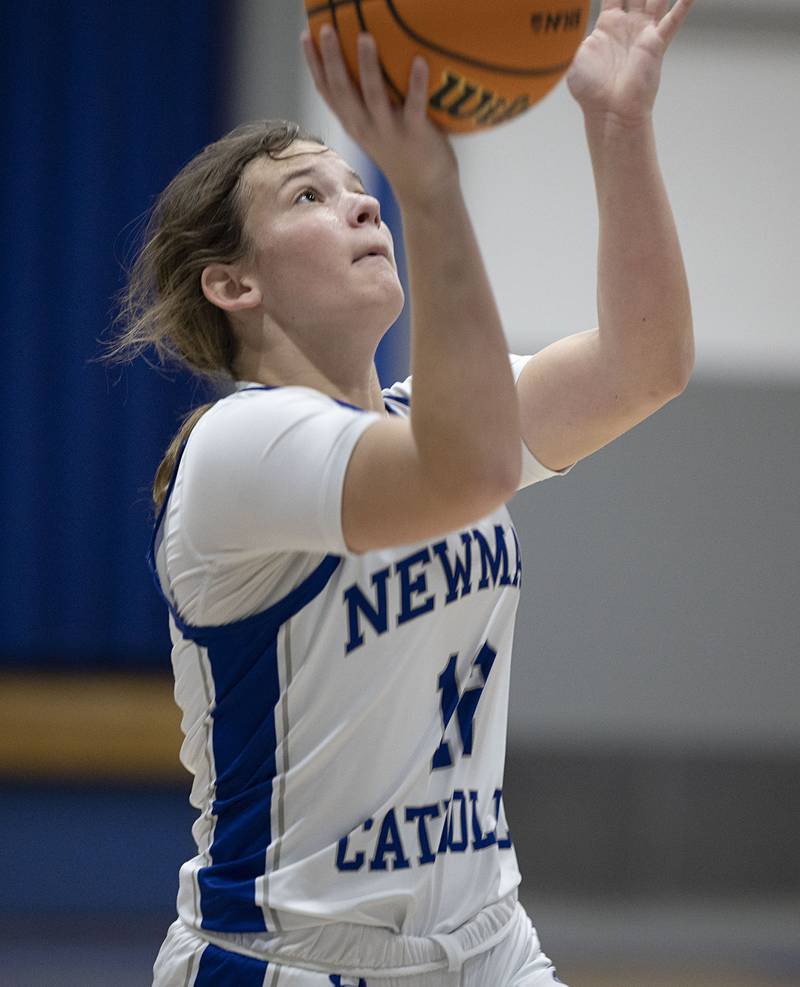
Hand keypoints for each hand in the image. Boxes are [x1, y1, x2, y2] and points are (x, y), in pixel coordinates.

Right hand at [301, 27, 457, 205]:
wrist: (426, 192)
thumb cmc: (405, 152)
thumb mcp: (379, 127)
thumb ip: (371, 100)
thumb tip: (371, 59)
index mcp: (354, 123)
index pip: (327, 92)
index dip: (314, 64)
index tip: (306, 35)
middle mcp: (366, 127)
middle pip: (342, 90)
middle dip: (331, 58)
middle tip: (327, 27)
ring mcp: (389, 131)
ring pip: (373, 96)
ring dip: (368, 66)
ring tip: (365, 36)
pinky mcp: (415, 135)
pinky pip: (414, 106)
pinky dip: (417, 83)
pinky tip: (419, 60)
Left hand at [567, 0, 693, 126]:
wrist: (610, 112)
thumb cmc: (590, 91)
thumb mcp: (574, 59)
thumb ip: (572, 39)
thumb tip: (563, 26)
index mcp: (607, 25)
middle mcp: (628, 25)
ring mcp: (643, 32)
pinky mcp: (655, 43)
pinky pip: (674, 19)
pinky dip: (685, 4)